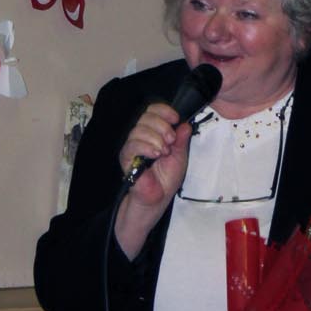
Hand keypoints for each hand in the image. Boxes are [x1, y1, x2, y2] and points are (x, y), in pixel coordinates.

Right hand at [114, 105, 192, 257]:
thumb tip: (185, 123)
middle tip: (171, 141)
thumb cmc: (166, 180)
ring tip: (164, 152)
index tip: (175, 118)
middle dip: (162, 126)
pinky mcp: (126, 158)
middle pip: (146, 116)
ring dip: (156, 138)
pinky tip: (155, 154)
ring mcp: (132, 146)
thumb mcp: (180, 156)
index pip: (153, 111)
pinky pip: (132, 144)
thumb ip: (181, 140)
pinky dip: (146, 146)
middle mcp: (142, 136)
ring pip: (139, 129)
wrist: (156, 199)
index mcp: (155, 133)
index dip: (164, 111)